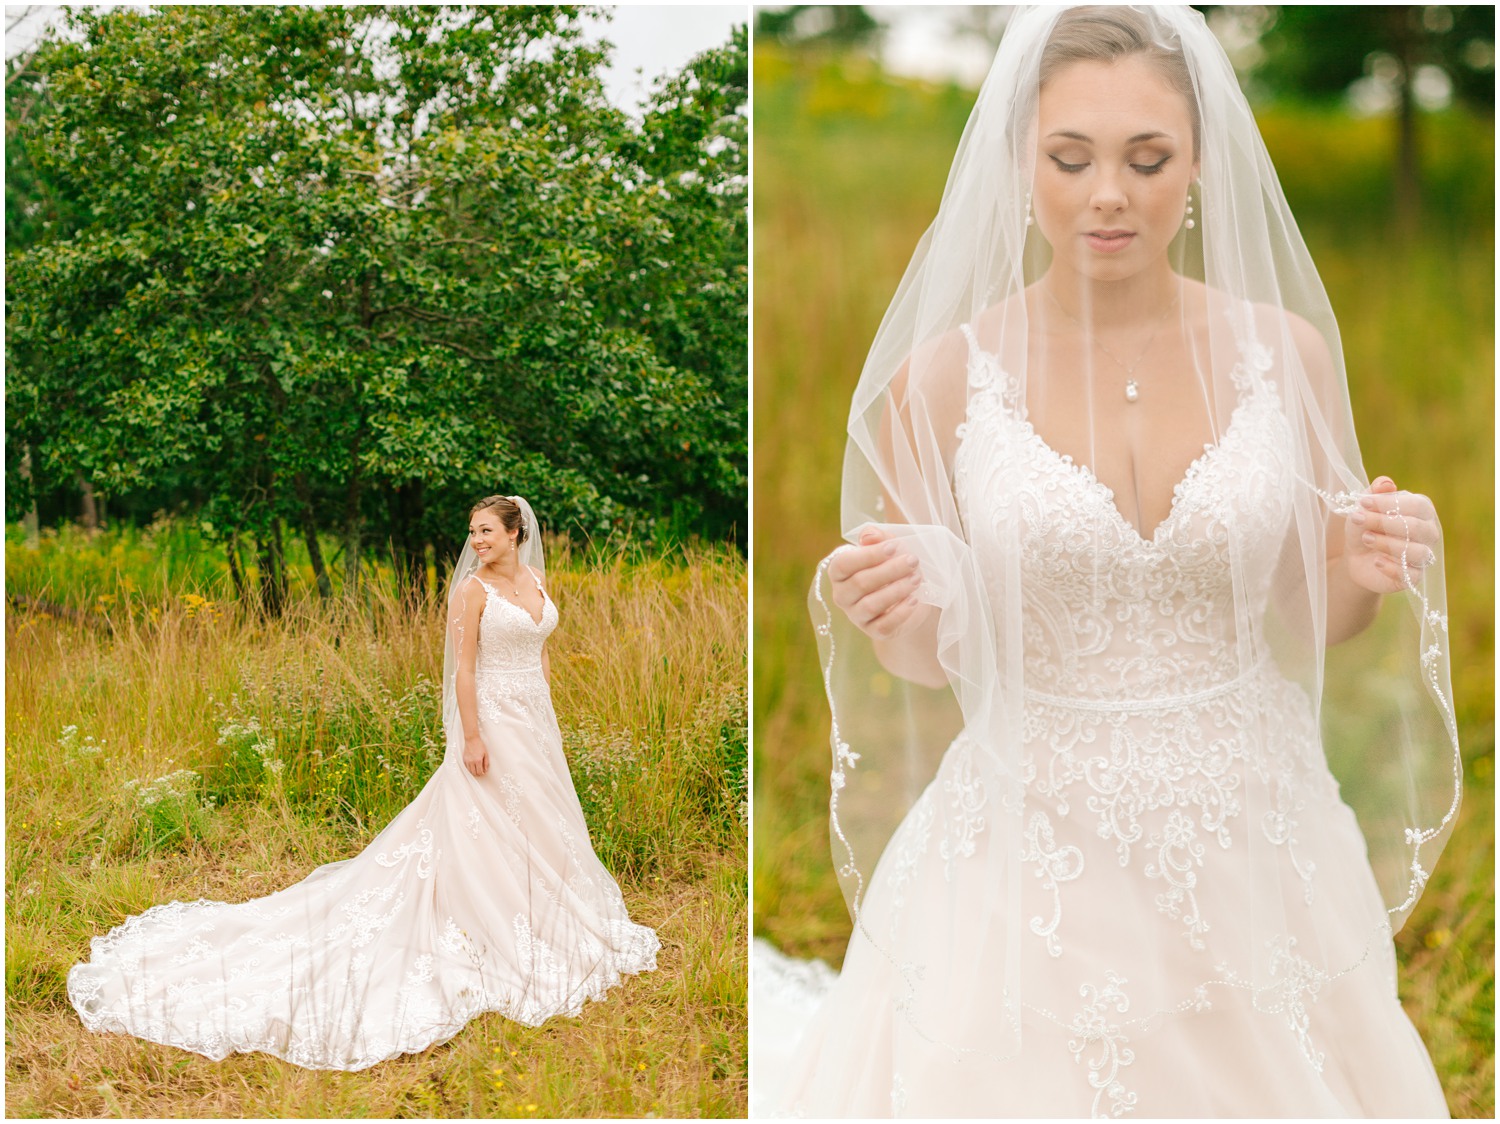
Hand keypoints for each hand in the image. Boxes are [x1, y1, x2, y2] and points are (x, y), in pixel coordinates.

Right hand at [463, 735, 488, 776]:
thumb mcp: (485, 754)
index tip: (483, 772)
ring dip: (473, 772)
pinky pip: (466, 767)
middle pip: (474, 773)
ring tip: (476, 769)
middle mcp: (472, 761)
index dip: (482, 773)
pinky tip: (472, 766)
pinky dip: (469, 768)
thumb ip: (486, 762)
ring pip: (469, 771)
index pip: (479, 772)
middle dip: (477, 774)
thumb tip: (485, 770)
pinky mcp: (464, 759)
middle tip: (480, 772)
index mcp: (478, 760)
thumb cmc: (480, 745)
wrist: (472, 740)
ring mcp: (467, 761)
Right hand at [828, 527, 925, 639]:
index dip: (868, 555)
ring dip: (896, 591)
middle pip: (859, 584)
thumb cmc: (893, 566)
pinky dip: (900, 613)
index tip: (893, 547)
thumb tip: (869, 536)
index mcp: (839, 572)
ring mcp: (856, 615)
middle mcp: (842, 595)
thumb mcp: (888, 547)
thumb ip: (877, 537)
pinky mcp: (873, 631)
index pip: (843, 564)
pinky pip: (883, 626)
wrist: (910, 595)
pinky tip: (914, 600)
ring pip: (870, 605)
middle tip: (912, 560)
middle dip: (889, 571)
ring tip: (916, 579)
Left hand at [1343, 477, 1439, 593]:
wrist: (1357, 557)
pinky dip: (1392, 568)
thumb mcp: (1364, 508)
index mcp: (1422, 511)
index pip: (1417, 504)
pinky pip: (1413, 575)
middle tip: (1358, 519)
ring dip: (1387, 544)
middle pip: (1417, 527)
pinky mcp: (1414, 576)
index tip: (1364, 503)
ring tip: (1366, 538)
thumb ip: (1374, 493)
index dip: (1390, 503)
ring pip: (1417, 551)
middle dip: (1384, 522)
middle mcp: (1428, 532)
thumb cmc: (1365, 527)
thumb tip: (1386, 483)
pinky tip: (1376, 562)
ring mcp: (1424, 555)